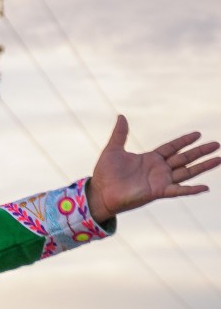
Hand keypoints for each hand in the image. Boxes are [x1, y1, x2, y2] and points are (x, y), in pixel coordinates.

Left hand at [87, 115, 217, 223]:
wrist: (100, 192)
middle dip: (200, 152)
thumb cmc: (105, 173)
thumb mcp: (113, 149)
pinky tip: (205, 187)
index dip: (184, 141)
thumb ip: (120, 134)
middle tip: (217, 144)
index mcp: (150, 158)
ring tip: (219, 159)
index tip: (197, 134)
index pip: (172, 148)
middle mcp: (158, 169)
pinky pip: (178, 190)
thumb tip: (121, 116)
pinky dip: (191, 189)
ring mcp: (160, 181)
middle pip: (184, 158)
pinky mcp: (158, 192)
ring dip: (203, 166)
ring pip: (187, 172)